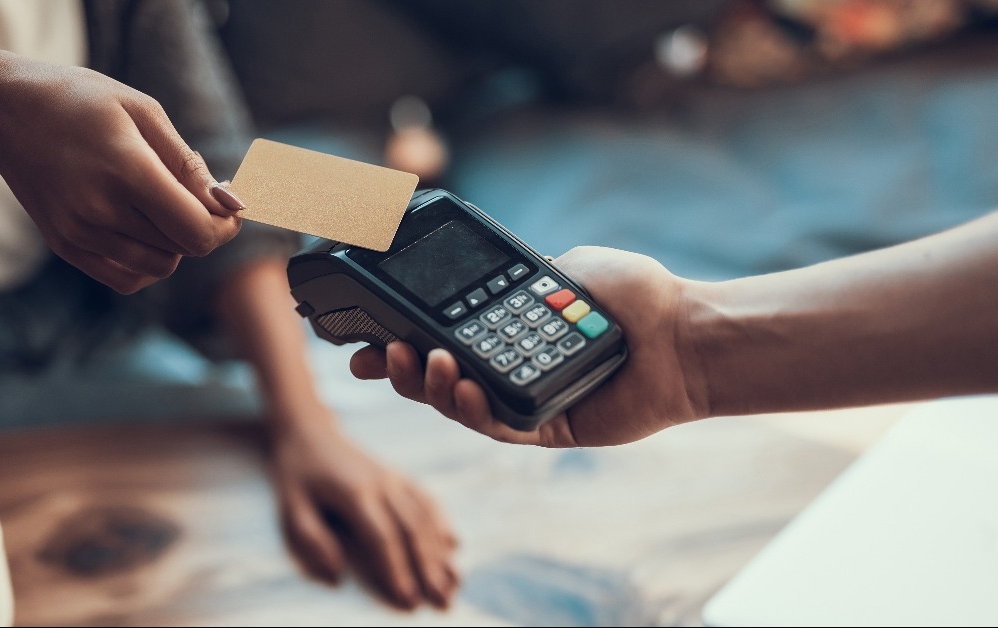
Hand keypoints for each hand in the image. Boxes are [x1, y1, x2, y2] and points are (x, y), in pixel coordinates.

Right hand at [0, 57, 243, 293]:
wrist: (3, 112)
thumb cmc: (82, 101)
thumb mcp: (143, 112)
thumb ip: (189, 165)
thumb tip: (231, 205)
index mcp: (126, 171)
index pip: (196, 231)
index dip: (226, 226)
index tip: (230, 205)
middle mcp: (100, 210)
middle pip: (182, 249)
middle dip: (203, 228)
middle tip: (195, 194)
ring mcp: (79, 234)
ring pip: (159, 267)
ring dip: (175, 245)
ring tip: (161, 206)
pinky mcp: (66, 246)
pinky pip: (128, 279)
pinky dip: (148, 263)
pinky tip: (144, 229)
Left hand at [268, 412, 458, 609]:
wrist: (309, 431)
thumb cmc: (297, 476)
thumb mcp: (290, 508)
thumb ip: (311, 541)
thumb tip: (337, 576)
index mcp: (354, 492)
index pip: (382, 537)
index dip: (397, 569)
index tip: (408, 600)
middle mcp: (381, 483)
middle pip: (412, 529)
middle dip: (429, 567)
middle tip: (443, 601)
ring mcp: (393, 477)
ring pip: (424, 517)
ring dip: (440, 552)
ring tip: (453, 583)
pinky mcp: (399, 475)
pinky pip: (426, 499)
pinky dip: (442, 522)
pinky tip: (453, 544)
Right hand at [350, 246, 707, 446]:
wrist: (683, 333)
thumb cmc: (635, 298)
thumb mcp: (565, 268)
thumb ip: (520, 276)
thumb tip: (489, 277)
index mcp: (506, 331)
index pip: (442, 338)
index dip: (401, 340)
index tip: (364, 335)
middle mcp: (508, 368)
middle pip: (437, 378)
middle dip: (397, 370)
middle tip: (372, 356)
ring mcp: (524, 400)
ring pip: (459, 405)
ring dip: (432, 386)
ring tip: (427, 362)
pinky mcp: (545, 428)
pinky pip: (499, 426)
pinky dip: (476, 409)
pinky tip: (466, 386)